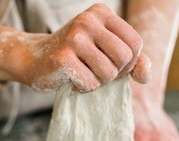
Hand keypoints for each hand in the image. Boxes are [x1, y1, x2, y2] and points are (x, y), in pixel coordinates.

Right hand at [21, 3, 150, 92]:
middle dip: (114, 73)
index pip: (135, 43)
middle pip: (125, 58)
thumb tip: (145, 74)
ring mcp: (74, 38)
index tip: (109, 64)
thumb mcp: (103, 51)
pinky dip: (83, 88)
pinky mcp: (63, 58)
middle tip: (95, 71)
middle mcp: (88, 21)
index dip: (128, 62)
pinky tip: (71, 80)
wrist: (33, 59)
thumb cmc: (73, 56)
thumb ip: (130, 60)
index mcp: (101, 13)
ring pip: (109, 73)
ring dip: (98, 82)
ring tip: (82, 74)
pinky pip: (91, 83)